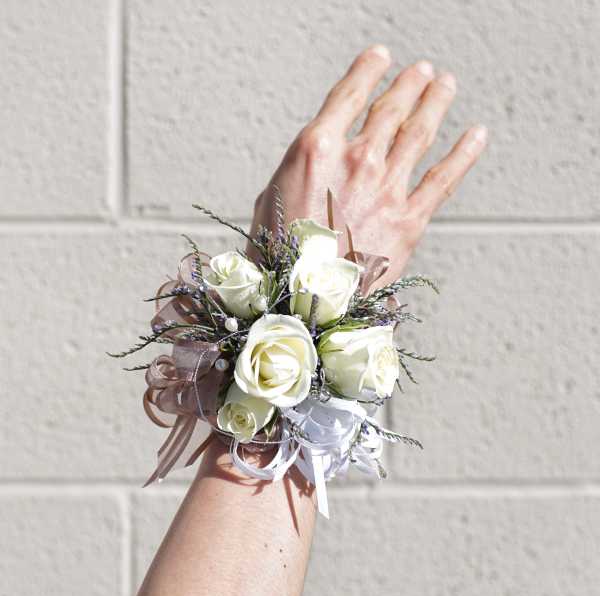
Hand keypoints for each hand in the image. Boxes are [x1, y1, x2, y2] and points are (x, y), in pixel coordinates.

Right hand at [251, 45, 486, 285]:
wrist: (303, 304)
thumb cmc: (278, 257)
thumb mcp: (269, 201)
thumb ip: (301, 173)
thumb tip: (317, 164)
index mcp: (316, 150)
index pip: (349, 94)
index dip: (368, 70)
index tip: (381, 57)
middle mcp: (357, 161)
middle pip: (391, 108)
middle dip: (409, 83)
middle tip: (422, 71)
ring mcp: (388, 189)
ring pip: (420, 132)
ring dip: (436, 102)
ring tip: (445, 85)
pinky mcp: (411, 220)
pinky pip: (445, 179)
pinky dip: (464, 153)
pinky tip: (476, 134)